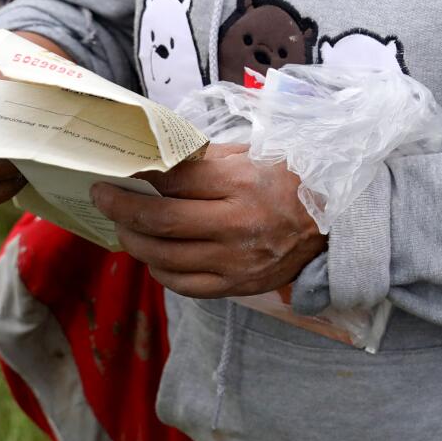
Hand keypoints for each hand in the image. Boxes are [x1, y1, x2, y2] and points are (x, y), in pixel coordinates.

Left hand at [92, 144, 327, 298]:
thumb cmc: (293, 180)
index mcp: (242, 183)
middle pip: (160, 220)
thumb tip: (158, 158)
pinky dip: (160, 270)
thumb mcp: (256, 154)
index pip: (174, 180)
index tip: (117, 172)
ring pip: (164, 257)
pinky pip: (184, 285)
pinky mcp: (238, 285)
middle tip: (103, 197)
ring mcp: (236, 260)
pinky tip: (154, 256)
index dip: (138, 176)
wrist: (338, 222)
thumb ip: (207, 158)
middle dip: (121, 208)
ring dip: (133, 240)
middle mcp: (237, 224)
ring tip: (124, 226)